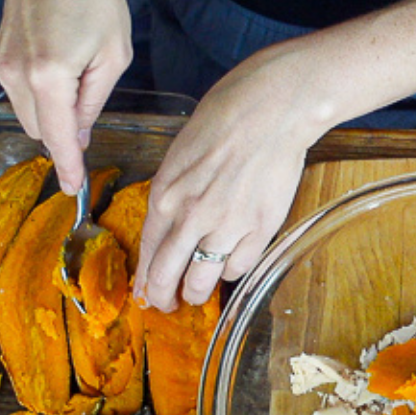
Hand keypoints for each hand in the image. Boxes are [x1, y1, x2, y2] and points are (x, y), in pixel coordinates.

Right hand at [0, 0, 132, 193]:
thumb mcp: (113, 53)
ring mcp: (1, 65)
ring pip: (27, 114)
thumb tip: (79, 134)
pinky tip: (58, 58)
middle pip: (40, 130)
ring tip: (75, 67)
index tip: (72, 191)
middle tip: (89, 97)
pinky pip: (19, 92)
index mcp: (50, 76)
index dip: (68, 167)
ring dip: (51, 110)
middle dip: (64, 131)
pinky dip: (39, 92)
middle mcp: (16, 74)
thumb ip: (94, 101)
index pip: (58, 138)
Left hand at [134, 46, 328, 310]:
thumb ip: (172, 194)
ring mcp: (224, 226)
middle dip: (164, 298)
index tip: (148, 290)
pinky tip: (231, 260)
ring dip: (197, 293)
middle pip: (166, 276)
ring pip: (200, 282)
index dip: (146, 278)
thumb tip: (169, 228)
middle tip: (169, 305)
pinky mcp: (258, 230)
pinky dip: (231, 270)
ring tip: (199, 293)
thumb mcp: (180, 155)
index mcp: (164, 194)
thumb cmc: (225, 119)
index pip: (147, 251)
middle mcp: (189, 216)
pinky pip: (237, 268)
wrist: (269, 109)